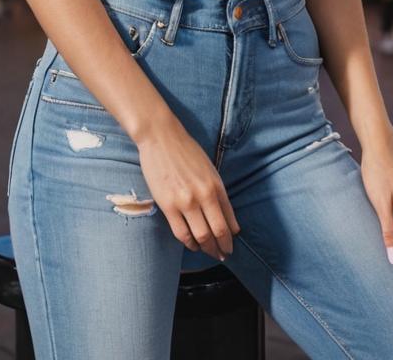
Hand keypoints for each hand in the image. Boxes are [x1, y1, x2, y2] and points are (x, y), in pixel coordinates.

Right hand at [135, 117, 239, 261]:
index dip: (230, 237)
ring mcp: (185, 202)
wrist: (161, 137)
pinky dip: (189, 243)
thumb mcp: (209, 169)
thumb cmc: (186, 150)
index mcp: (216, 185)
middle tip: (223, 254)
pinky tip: (192, 245)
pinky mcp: (168, 205)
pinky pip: (181, 233)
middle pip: (217, 232)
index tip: (231, 244)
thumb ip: (218, 193)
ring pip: (201, 236)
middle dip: (222, 247)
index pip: (228, 220)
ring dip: (207, 248)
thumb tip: (227, 218)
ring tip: (209, 253)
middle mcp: (204, 195)